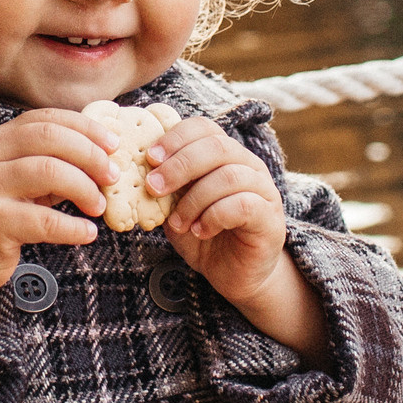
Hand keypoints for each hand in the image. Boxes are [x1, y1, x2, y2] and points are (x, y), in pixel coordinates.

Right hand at [0, 110, 115, 330]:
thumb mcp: (15, 178)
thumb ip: (50, 162)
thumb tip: (102, 157)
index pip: (46, 119)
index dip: (85, 128)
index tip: (113, 144)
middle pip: (50, 138)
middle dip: (90, 155)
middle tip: (111, 176)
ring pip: (50, 172)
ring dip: (85, 189)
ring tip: (98, 206)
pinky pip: (45, 221)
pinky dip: (74, 228)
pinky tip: (87, 233)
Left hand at [142, 115, 327, 362]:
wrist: (234, 275)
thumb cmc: (202, 234)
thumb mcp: (175, 206)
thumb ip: (163, 186)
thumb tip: (132, 169)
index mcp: (225, 154)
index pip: (204, 127)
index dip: (176, 138)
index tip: (150, 158)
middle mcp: (248, 165)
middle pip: (217, 146)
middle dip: (179, 165)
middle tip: (154, 187)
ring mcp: (263, 190)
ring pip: (229, 176)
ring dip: (194, 199)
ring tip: (177, 222)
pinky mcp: (270, 218)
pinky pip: (243, 205)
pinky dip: (214, 217)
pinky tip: (199, 231)